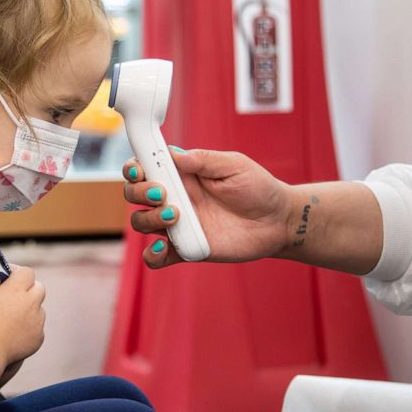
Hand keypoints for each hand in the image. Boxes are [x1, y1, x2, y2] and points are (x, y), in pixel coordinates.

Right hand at [0, 264, 45, 363]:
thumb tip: (3, 276)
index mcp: (17, 289)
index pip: (28, 272)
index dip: (18, 273)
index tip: (9, 279)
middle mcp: (31, 303)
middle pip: (39, 288)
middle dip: (29, 289)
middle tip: (15, 297)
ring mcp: (37, 321)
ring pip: (39, 308)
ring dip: (30, 309)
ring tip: (13, 318)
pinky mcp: (39, 337)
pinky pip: (38, 327)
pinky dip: (30, 327)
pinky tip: (16, 332)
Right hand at [124, 149, 294, 267]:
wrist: (278, 221)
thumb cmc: (258, 188)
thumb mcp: (234, 165)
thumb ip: (203, 159)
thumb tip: (172, 153)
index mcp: (181, 174)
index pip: (144, 167)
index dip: (133, 168)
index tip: (140, 170)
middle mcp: (174, 198)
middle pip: (134, 194)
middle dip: (138, 192)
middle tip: (162, 193)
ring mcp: (178, 225)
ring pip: (141, 222)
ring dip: (149, 218)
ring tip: (177, 215)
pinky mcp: (186, 248)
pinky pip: (156, 257)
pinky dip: (152, 255)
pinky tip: (164, 248)